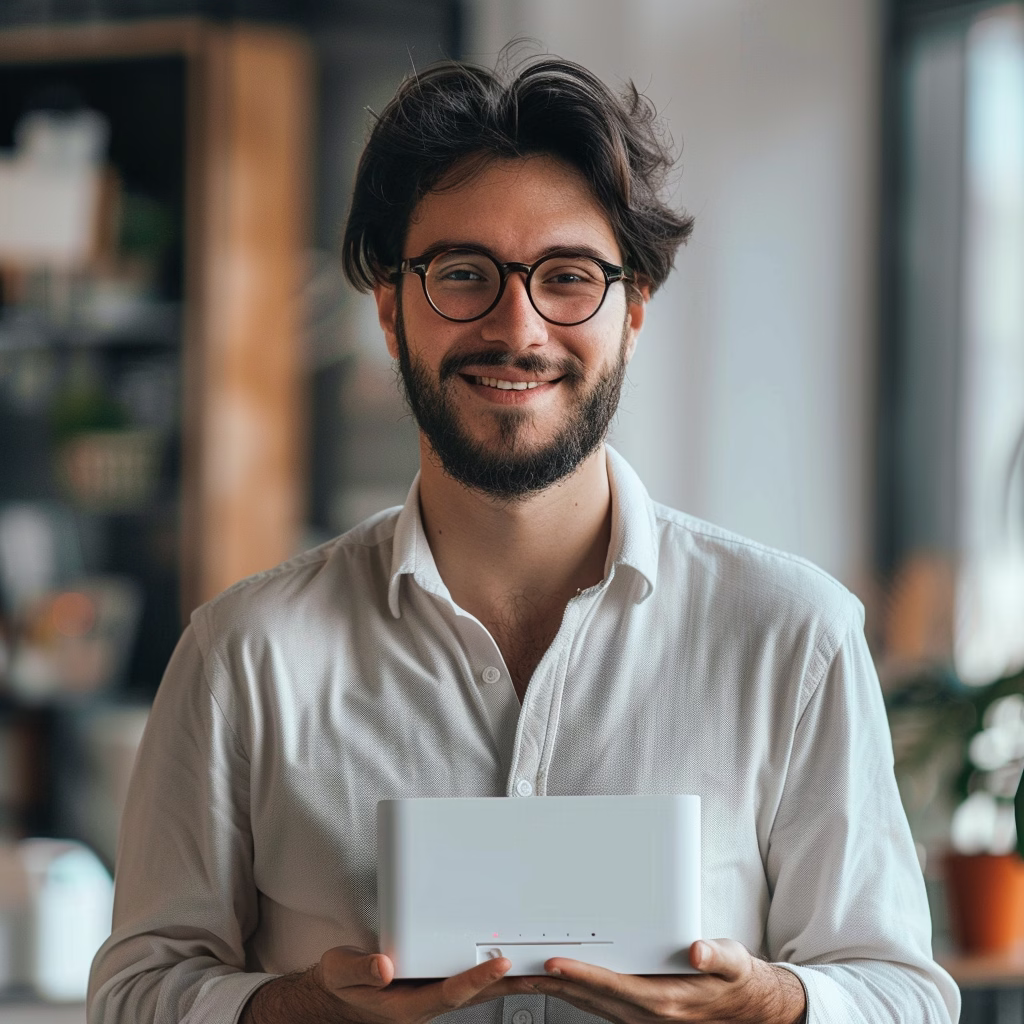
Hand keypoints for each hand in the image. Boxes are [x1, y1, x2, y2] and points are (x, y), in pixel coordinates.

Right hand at [242, 944, 524, 1023]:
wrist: (338, 997)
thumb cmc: (341, 985)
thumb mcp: (341, 972)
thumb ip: (362, 970)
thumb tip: (384, 966)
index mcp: (408, 1004)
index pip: (451, 990)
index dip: (478, 976)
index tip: (501, 962)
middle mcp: (427, 1003)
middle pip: (477, 994)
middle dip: (510, 981)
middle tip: (541, 966)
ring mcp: (433, 997)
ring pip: (479, 991)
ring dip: (508, 980)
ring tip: (540, 966)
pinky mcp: (434, 988)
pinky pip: (470, 983)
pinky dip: (493, 974)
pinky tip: (510, 966)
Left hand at [516, 939, 806, 1023]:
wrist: (747, 1009)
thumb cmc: (736, 981)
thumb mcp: (734, 964)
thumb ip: (717, 956)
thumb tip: (699, 950)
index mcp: (665, 999)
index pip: (613, 984)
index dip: (580, 972)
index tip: (551, 960)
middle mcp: (645, 1011)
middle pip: (586, 994)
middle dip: (547, 979)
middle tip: (513, 964)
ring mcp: (637, 1014)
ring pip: (584, 1000)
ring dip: (550, 985)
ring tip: (518, 969)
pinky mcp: (634, 1011)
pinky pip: (593, 1001)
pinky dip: (569, 988)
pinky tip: (553, 978)